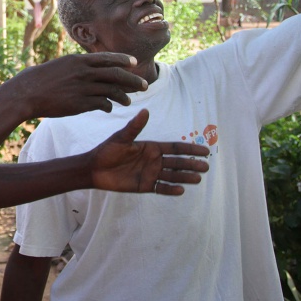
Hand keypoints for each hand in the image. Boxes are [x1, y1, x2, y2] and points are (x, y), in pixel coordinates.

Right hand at [4, 53, 148, 119]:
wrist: (27, 92)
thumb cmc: (42, 79)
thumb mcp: (61, 65)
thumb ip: (78, 66)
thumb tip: (92, 67)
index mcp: (79, 60)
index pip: (107, 58)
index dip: (123, 60)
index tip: (133, 63)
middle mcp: (84, 72)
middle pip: (116, 75)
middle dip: (133, 80)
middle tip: (144, 85)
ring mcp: (83, 88)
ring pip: (112, 91)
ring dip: (123, 96)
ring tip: (128, 101)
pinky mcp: (80, 104)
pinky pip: (102, 104)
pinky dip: (109, 106)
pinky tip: (110, 108)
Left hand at [87, 109, 209, 194]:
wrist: (94, 169)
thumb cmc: (107, 151)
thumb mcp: (121, 138)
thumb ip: (134, 127)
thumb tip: (145, 111)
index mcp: (151, 147)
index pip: (175, 148)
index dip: (189, 149)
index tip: (204, 150)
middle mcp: (153, 160)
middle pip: (177, 162)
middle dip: (192, 164)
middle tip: (206, 166)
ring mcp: (150, 173)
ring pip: (172, 175)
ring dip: (185, 177)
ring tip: (198, 178)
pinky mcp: (144, 186)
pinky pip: (160, 188)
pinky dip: (171, 189)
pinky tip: (182, 190)